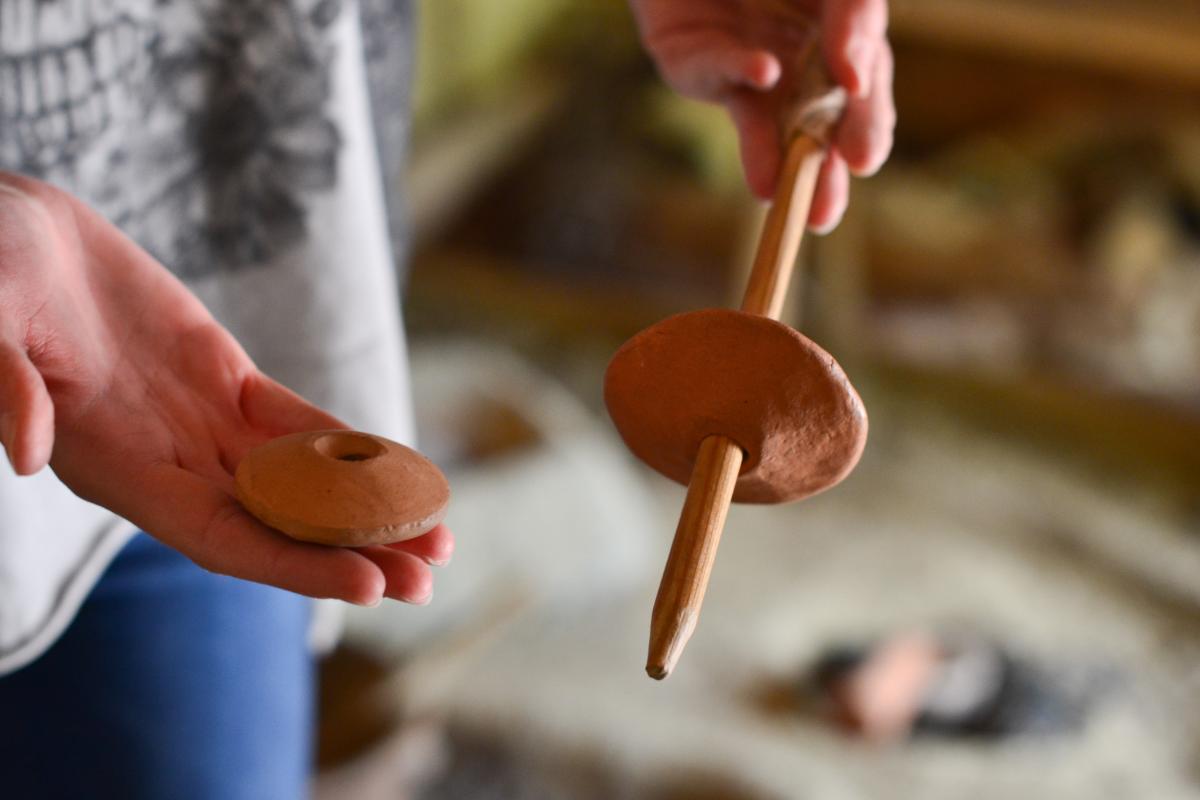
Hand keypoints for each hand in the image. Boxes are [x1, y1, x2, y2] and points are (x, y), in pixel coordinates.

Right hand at [0, 174, 451, 606]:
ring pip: (305, 483)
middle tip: (428, 581)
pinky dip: (357, 449)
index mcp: (116, 469)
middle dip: (354, 554)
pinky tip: (404, 472)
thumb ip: (5, 386)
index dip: (292, 564)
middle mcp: (171, 463)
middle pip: (278, 525)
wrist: (16, 234)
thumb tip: (23, 452)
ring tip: (438, 539)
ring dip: (370, 513)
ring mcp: (206, 426)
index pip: (220, 537)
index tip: (366, 585)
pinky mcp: (231, 383)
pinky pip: (305, 425)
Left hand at [629, 0, 894, 231]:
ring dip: (771, 155)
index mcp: (838, 34)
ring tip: (776, 194)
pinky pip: (712, 68)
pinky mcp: (685, 55)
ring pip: (761, 116)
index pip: (861, 90)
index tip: (863, 159)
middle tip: (822, 213)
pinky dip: (737, 69)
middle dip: (817, 169)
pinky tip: (763, 73)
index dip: (865, 125)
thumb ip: (854, 11)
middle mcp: (793, 54)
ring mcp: (740, 58)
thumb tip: (854, 75)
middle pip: (813, 121)